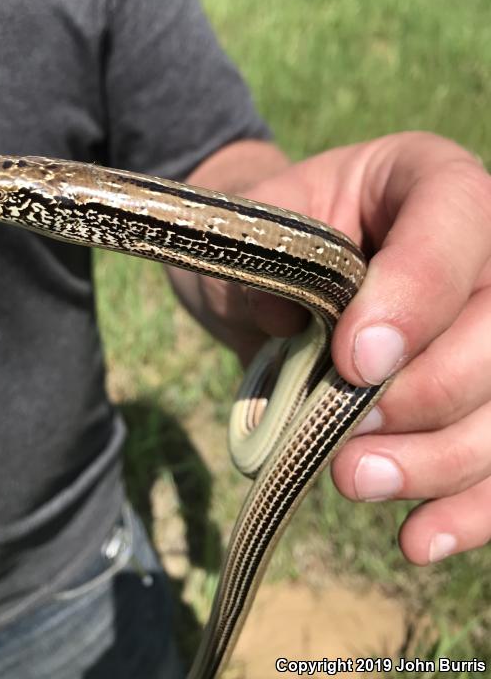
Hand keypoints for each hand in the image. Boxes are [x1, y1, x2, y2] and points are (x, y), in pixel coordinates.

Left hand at [172, 132, 490, 563]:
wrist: (273, 272)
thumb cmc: (266, 235)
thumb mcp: (251, 229)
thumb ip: (267, 266)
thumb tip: (290, 324)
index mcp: (427, 179)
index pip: (458, 220)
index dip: (418, 295)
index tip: (352, 360)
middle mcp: (481, 250)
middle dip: (430, 394)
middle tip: (349, 430)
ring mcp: (485, 324)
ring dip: (443, 460)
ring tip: (356, 480)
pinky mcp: (475, 397)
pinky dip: (468, 507)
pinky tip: (418, 538)